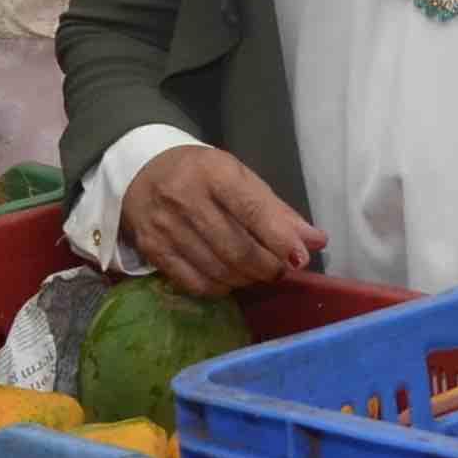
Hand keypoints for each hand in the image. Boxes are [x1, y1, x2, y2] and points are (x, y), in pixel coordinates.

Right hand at [123, 145, 325, 295]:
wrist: (141, 170)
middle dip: (267, 266)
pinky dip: (220, 288)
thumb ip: (277, 211)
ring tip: (258, 273)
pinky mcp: (152, 249)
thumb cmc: (202, 174)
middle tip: (281, 269)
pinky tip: (230, 279)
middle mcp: (185, 198)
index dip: (280, 239)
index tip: (301, 258)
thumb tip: (316, 241)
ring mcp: (165, 227)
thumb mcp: (240, 178)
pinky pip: (194, 283)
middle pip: (236, 248)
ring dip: (247, 279)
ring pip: (217, 269)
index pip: (253, 211)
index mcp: (214, 172)